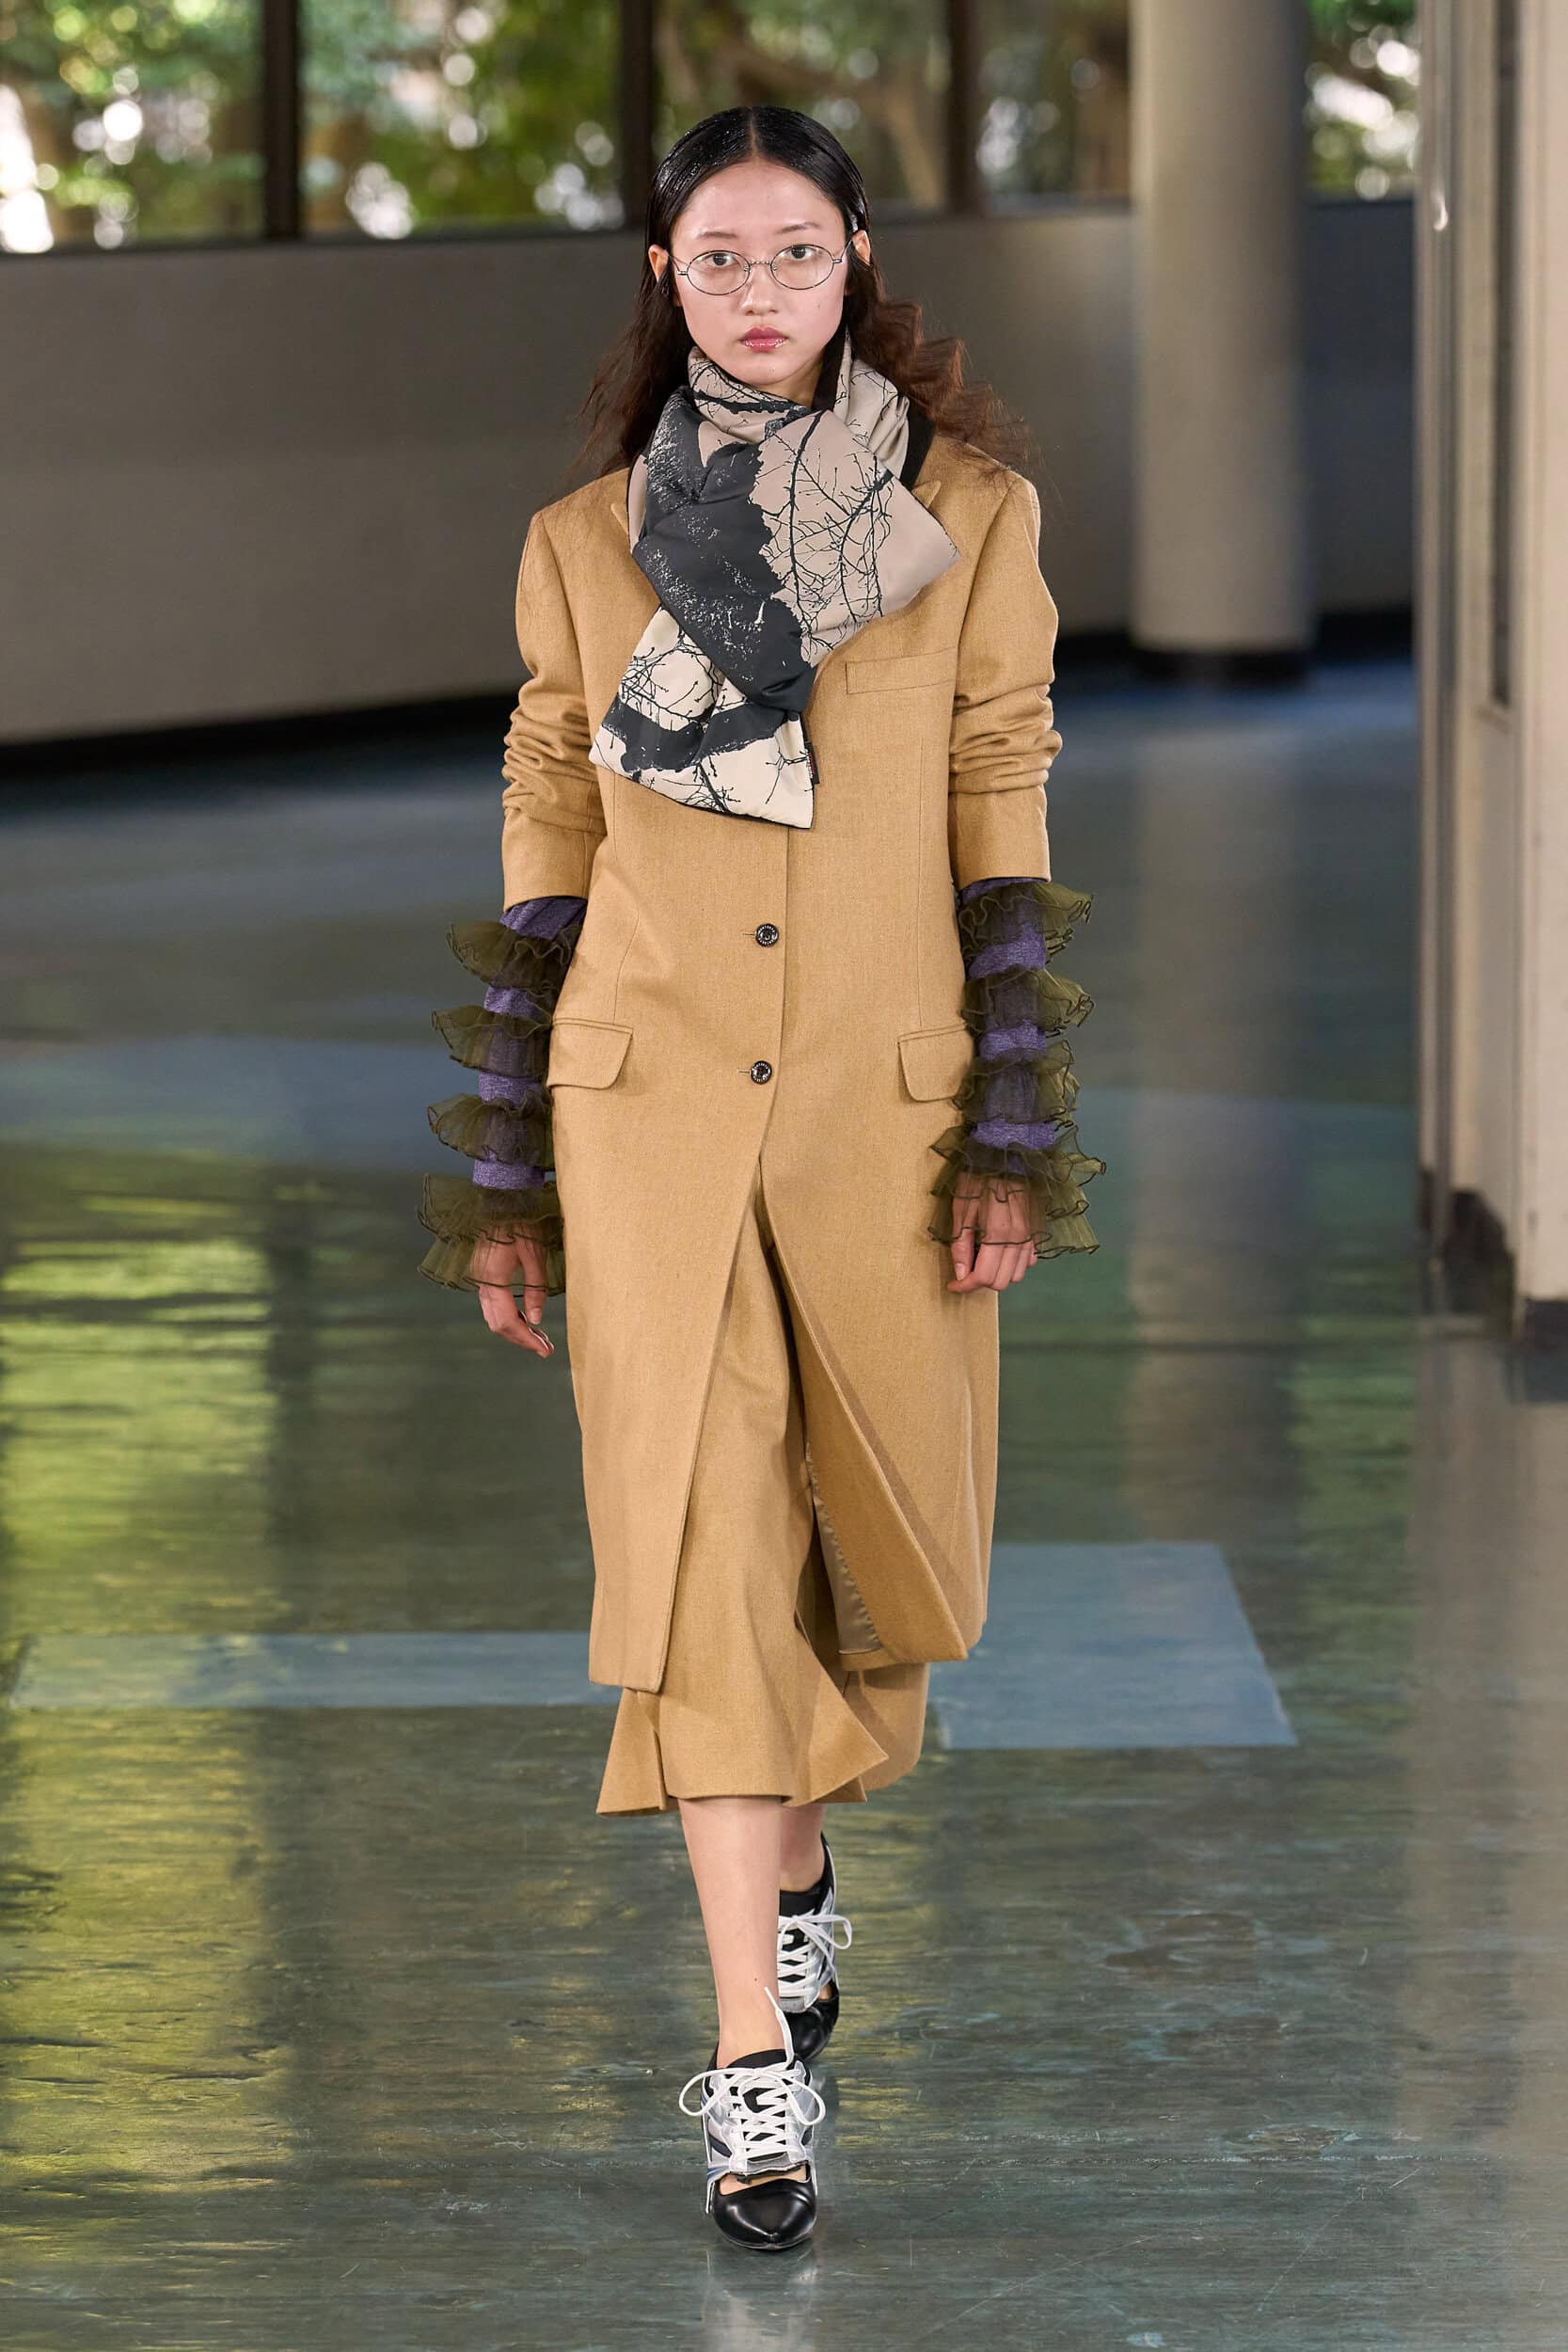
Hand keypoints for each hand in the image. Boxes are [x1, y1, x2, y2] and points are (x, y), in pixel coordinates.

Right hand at [470, 1231, 554, 1354]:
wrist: (500, 1198)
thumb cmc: (521, 1222)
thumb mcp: (534, 1254)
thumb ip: (536, 1289)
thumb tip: (538, 1320)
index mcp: (492, 1279)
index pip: (508, 1321)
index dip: (526, 1339)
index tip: (544, 1351)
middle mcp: (481, 1282)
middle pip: (497, 1323)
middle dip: (521, 1338)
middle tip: (545, 1348)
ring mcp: (479, 1278)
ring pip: (494, 1315)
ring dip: (515, 1328)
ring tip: (540, 1337)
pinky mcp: (483, 1274)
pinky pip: (493, 1304)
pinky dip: (509, 1315)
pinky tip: (527, 1317)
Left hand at [946, 1172, 1038, 1292]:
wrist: (1006, 1156)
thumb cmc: (978, 1179)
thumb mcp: (961, 1209)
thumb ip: (960, 1245)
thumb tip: (960, 1274)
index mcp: (998, 1233)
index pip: (984, 1276)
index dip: (965, 1286)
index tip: (953, 1284)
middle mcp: (1019, 1239)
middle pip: (1001, 1281)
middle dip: (980, 1282)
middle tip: (964, 1271)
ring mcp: (1030, 1236)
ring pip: (1017, 1275)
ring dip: (997, 1274)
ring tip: (980, 1261)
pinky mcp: (1035, 1232)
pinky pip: (1027, 1261)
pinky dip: (1012, 1264)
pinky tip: (998, 1252)